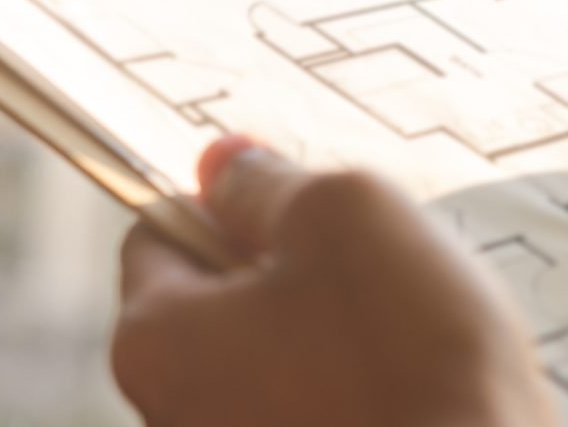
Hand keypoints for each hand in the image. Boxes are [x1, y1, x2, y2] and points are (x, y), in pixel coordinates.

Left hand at [113, 137, 553, 426]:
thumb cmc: (408, 357)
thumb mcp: (345, 213)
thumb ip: (270, 182)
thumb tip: (225, 165)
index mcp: (156, 338)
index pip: (158, 231)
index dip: (231, 200)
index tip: (298, 200)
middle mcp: (171, 412)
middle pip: (218, 299)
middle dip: (292, 267)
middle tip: (366, 264)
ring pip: (278, 354)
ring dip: (334, 327)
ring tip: (403, 332)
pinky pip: (320, 404)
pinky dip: (359, 385)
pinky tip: (412, 382)